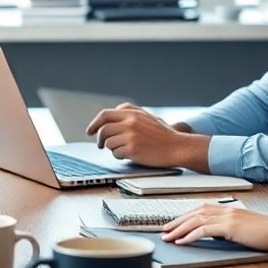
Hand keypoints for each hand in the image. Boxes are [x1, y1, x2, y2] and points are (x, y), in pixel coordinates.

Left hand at [85, 103, 205, 168]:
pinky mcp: (133, 149)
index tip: (89, 131)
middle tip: (101, 145)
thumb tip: (113, 112)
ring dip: (112, 148)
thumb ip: (130, 112)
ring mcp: (131, 136)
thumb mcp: (147, 116)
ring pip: (108, 143)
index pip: (105, 115)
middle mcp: (130, 123)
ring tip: (123, 150)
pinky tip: (129, 155)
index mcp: (132, 113)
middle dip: (100, 139)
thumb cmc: (163, 134)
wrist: (177, 147)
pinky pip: (116, 153)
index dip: (94, 123)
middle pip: (103, 130)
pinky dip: (119, 156)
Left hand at [161, 205, 267, 250]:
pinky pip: (204, 231)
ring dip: (179, 229)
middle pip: (194, 213)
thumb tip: (215, 235)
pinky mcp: (230, 227)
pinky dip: (190, 236)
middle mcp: (225, 210)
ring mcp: (227, 217)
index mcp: (229, 209)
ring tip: (168, 237)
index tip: (174, 223)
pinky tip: (182, 242)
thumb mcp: (244, 228)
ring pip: (195, 221)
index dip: (185, 216)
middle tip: (164, 230)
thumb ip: (229, 228)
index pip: (200, 210)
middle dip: (177, 222)